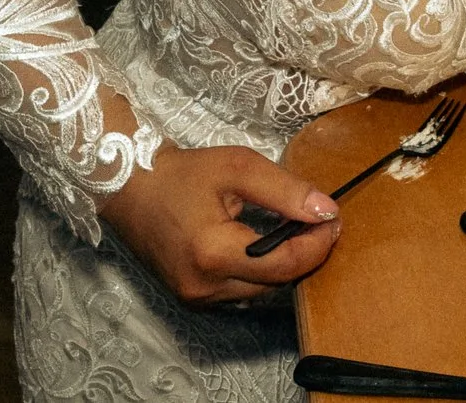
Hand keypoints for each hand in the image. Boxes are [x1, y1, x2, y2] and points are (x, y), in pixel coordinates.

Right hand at [97, 143, 340, 306]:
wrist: (130, 188)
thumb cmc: (182, 174)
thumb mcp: (237, 167)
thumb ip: (285, 190)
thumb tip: (326, 210)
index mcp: (214, 253)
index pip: (286, 263)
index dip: (318, 244)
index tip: (335, 219)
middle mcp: (205, 286)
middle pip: (277, 282)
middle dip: (305, 255)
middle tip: (320, 222)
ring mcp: (197, 298)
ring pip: (262, 291)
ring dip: (284, 265)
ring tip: (296, 231)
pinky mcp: (193, 298)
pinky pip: (242, 291)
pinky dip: (261, 271)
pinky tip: (268, 246)